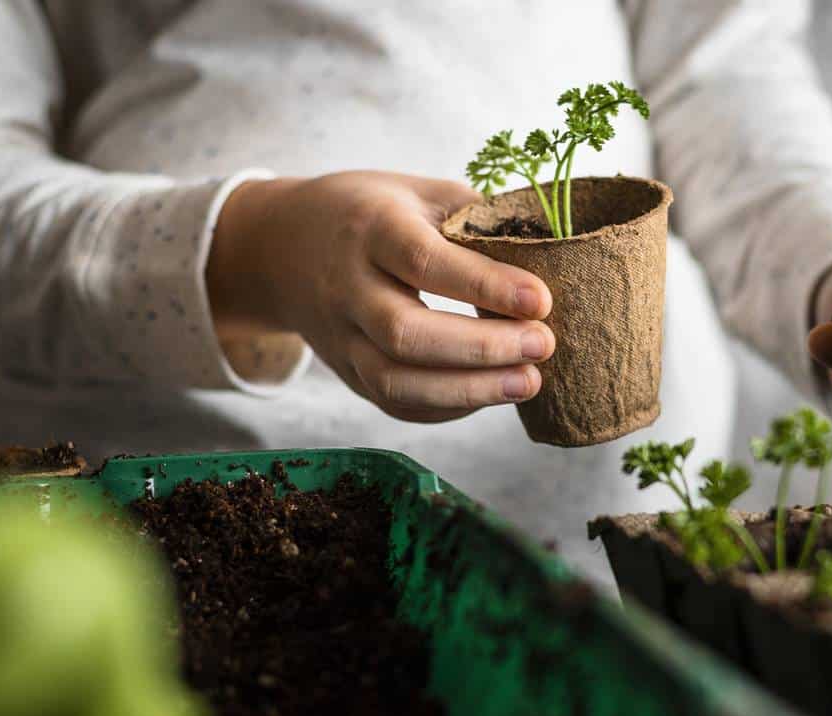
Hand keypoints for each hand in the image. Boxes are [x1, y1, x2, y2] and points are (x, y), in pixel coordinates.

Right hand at [207, 171, 554, 421]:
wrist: (278, 247)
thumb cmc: (369, 212)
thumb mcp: (417, 191)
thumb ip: (475, 218)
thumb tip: (553, 246)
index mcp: (369, 228)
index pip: (423, 261)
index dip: (484, 285)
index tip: (541, 300)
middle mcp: (346, 287)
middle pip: (406, 332)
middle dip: (482, 347)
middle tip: (544, 345)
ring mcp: (340, 338)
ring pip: (395, 382)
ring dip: (469, 391)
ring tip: (531, 382)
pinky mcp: (346, 373)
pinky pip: (394, 404)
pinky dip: (447, 408)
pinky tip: (493, 394)